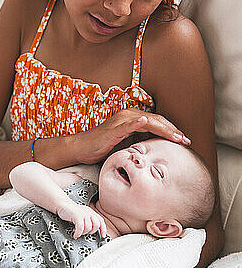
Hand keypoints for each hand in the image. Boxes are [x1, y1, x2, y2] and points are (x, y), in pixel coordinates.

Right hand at [57, 201, 106, 238]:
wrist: (62, 204)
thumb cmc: (71, 211)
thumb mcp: (82, 214)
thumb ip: (88, 220)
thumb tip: (92, 230)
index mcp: (91, 212)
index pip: (101, 221)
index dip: (103, 229)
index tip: (102, 235)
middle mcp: (89, 212)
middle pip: (96, 225)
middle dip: (91, 232)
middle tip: (84, 233)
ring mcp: (83, 214)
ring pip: (88, 228)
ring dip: (83, 233)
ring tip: (78, 232)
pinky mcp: (77, 216)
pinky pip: (80, 228)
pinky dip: (78, 233)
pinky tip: (75, 234)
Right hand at [71, 108, 190, 164]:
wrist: (81, 149)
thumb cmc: (102, 148)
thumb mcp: (126, 145)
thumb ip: (139, 143)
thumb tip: (156, 151)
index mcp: (132, 120)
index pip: (158, 123)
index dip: (172, 131)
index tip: (184, 141)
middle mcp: (128, 116)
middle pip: (157, 120)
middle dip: (173, 130)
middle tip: (186, 141)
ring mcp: (121, 121)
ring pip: (148, 121)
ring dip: (164, 129)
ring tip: (176, 136)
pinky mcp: (113, 128)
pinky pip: (128, 124)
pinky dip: (139, 122)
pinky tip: (147, 122)